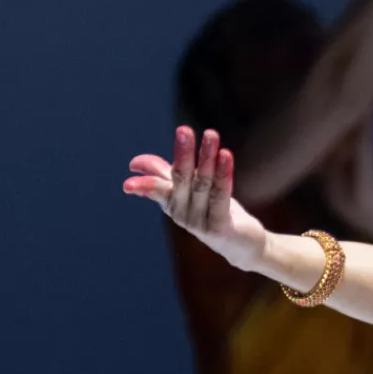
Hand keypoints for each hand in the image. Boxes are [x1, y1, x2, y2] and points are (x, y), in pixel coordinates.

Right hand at [123, 127, 269, 270]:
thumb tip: (135, 163)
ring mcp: (199, 222)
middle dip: (183, 153)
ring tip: (211, 134)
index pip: (156, 187)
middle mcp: (181, 214)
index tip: (131, 166)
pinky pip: (221, 196)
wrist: (241, 244)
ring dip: (207, 157)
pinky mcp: (219, 227)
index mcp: (171, 203)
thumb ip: (164, 174)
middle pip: (181, 179)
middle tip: (184, 129)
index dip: (145, 178)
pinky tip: (226, 154)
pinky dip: (224, 174)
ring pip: (202, 184)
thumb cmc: (213, 212)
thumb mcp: (188, 190)